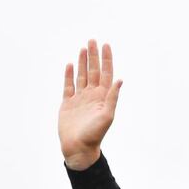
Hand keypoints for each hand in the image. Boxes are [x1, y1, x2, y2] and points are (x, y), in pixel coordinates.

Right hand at [58, 39, 122, 169]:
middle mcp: (92, 95)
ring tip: (83, 49)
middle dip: (93, 56)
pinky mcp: (68, 104)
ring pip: (81, 76)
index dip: (106, 59)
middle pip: (93, 71)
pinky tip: (69, 65)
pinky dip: (69, 75)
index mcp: (103, 97)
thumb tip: (120, 80)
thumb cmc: (94, 135)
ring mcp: (80, 99)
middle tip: (93, 40)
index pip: (105, 73)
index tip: (106, 45)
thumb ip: (112, 97)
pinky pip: (68, 86)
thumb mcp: (107, 115)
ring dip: (82, 62)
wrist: (78, 148)